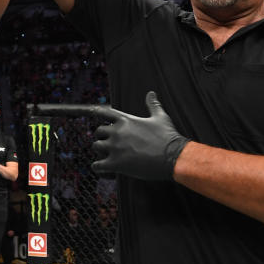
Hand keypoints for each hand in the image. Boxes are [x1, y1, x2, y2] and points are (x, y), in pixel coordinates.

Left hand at [48, 91, 188, 181]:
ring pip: (95, 147)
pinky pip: (97, 165)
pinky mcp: (116, 164)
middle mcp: (117, 132)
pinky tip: (104, 170)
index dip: (96, 113)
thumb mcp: (160, 117)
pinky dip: (98, 168)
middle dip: (102, 137)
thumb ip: (153, 104)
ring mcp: (115, 148)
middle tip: (109, 144)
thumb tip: (151, 93)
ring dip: (99, 152)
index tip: (91, 113)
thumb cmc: (168, 136)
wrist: (173, 156)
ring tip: (107, 156)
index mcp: (125, 120)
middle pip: (97, 132)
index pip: (104, 112)